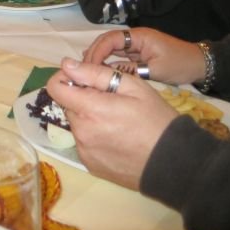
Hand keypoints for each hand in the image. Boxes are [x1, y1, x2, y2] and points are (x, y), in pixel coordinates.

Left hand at [47, 58, 176, 189]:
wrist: (174, 164)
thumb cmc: (156, 119)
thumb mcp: (132, 87)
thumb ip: (95, 74)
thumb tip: (67, 64)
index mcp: (90, 109)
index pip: (55, 88)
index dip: (65, 78)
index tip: (81, 78)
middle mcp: (82, 132)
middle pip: (68, 106)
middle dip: (82, 98)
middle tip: (109, 101)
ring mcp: (85, 151)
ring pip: (77, 124)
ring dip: (88, 118)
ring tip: (116, 121)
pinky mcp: (91, 165)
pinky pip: (84, 143)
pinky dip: (94, 136)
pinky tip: (116, 138)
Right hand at [82, 28, 206, 85]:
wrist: (201, 65)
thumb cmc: (180, 64)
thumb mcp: (155, 70)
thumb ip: (132, 70)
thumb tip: (108, 74)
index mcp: (138, 36)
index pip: (111, 39)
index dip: (97, 50)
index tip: (88, 65)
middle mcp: (134, 38)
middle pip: (107, 41)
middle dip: (94, 53)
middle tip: (82, 69)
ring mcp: (136, 46)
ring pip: (111, 48)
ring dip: (99, 58)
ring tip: (85, 71)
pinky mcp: (138, 54)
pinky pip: (118, 56)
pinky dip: (108, 62)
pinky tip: (98, 71)